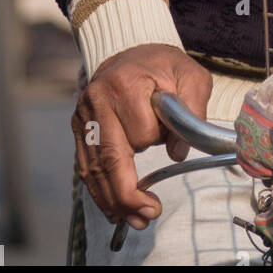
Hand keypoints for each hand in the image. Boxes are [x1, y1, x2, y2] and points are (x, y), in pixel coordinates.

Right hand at [72, 45, 211, 229]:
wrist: (131, 53)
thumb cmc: (163, 66)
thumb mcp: (190, 75)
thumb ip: (193, 108)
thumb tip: (178, 151)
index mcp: (126, 83)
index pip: (140, 130)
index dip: (158, 141)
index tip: (174, 144)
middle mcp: (98, 100)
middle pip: (109, 158)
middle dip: (128, 194)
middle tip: (150, 215)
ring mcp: (84, 116)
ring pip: (94, 168)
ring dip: (114, 200)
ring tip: (137, 219)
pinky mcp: (79, 128)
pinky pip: (86, 167)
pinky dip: (99, 191)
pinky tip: (114, 209)